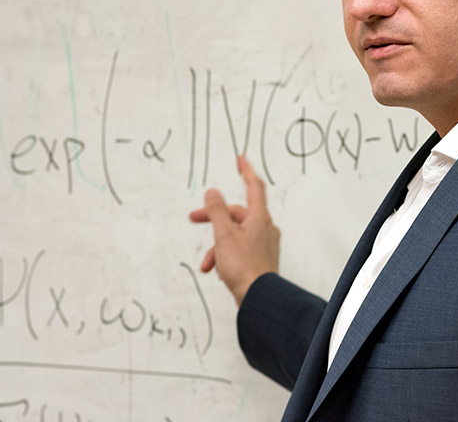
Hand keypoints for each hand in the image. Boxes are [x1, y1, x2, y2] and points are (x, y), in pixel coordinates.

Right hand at [189, 156, 280, 306]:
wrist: (258, 297)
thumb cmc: (244, 266)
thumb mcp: (224, 235)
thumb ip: (217, 211)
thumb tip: (213, 192)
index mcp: (259, 217)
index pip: (254, 186)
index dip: (246, 171)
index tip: (240, 158)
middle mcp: (264, 227)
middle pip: (237, 213)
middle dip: (214, 218)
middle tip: (193, 218)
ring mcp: (263, 243)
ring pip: (234, 234)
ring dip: (217, 245)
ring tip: (207, 263)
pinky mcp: (259, 258)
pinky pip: (238, 249)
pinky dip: (224, 256)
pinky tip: (216, 270)